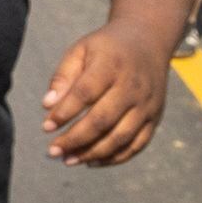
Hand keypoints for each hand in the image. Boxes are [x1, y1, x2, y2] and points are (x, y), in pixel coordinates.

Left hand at [42, 20, 171, 165]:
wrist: (148, 41)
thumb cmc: (106, 48)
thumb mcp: (81, 50)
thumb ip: (63, 76)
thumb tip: (47, 106)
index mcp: (112, 65)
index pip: (85, 92)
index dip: (64, 112)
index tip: (46, 127)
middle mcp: (133, 86)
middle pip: (103, 119)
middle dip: (75, 139)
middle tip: (53, 151)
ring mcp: (147, 104)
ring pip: (120, 137)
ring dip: (92, 153)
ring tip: (68, 160)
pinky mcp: (155, 117)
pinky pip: (137, 145)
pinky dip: (114, 158)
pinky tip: (91, 161)